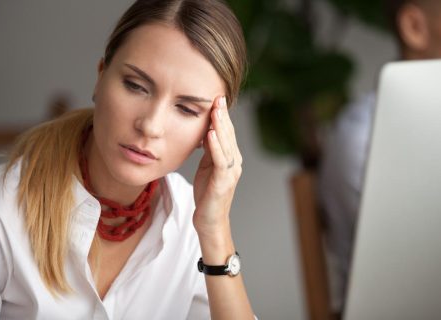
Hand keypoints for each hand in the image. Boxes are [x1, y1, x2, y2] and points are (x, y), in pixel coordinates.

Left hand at [193, 96, 241, 237]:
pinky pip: (220, 160)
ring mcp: (231, 172)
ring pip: (226, 145)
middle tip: (218, 97)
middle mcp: (234, 163)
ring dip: (221, 126)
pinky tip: (211, 134)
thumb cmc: (207, 195)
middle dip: (223, 116)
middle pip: (229, 135)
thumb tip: (205, 130)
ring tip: (215, 110)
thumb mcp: (207, 167)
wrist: (210, 221)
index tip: (216, 98)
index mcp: (230, 158)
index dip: (222, 115)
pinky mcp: (223, 182)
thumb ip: (209, 150)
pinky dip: (216, 146)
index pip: (227, 132)